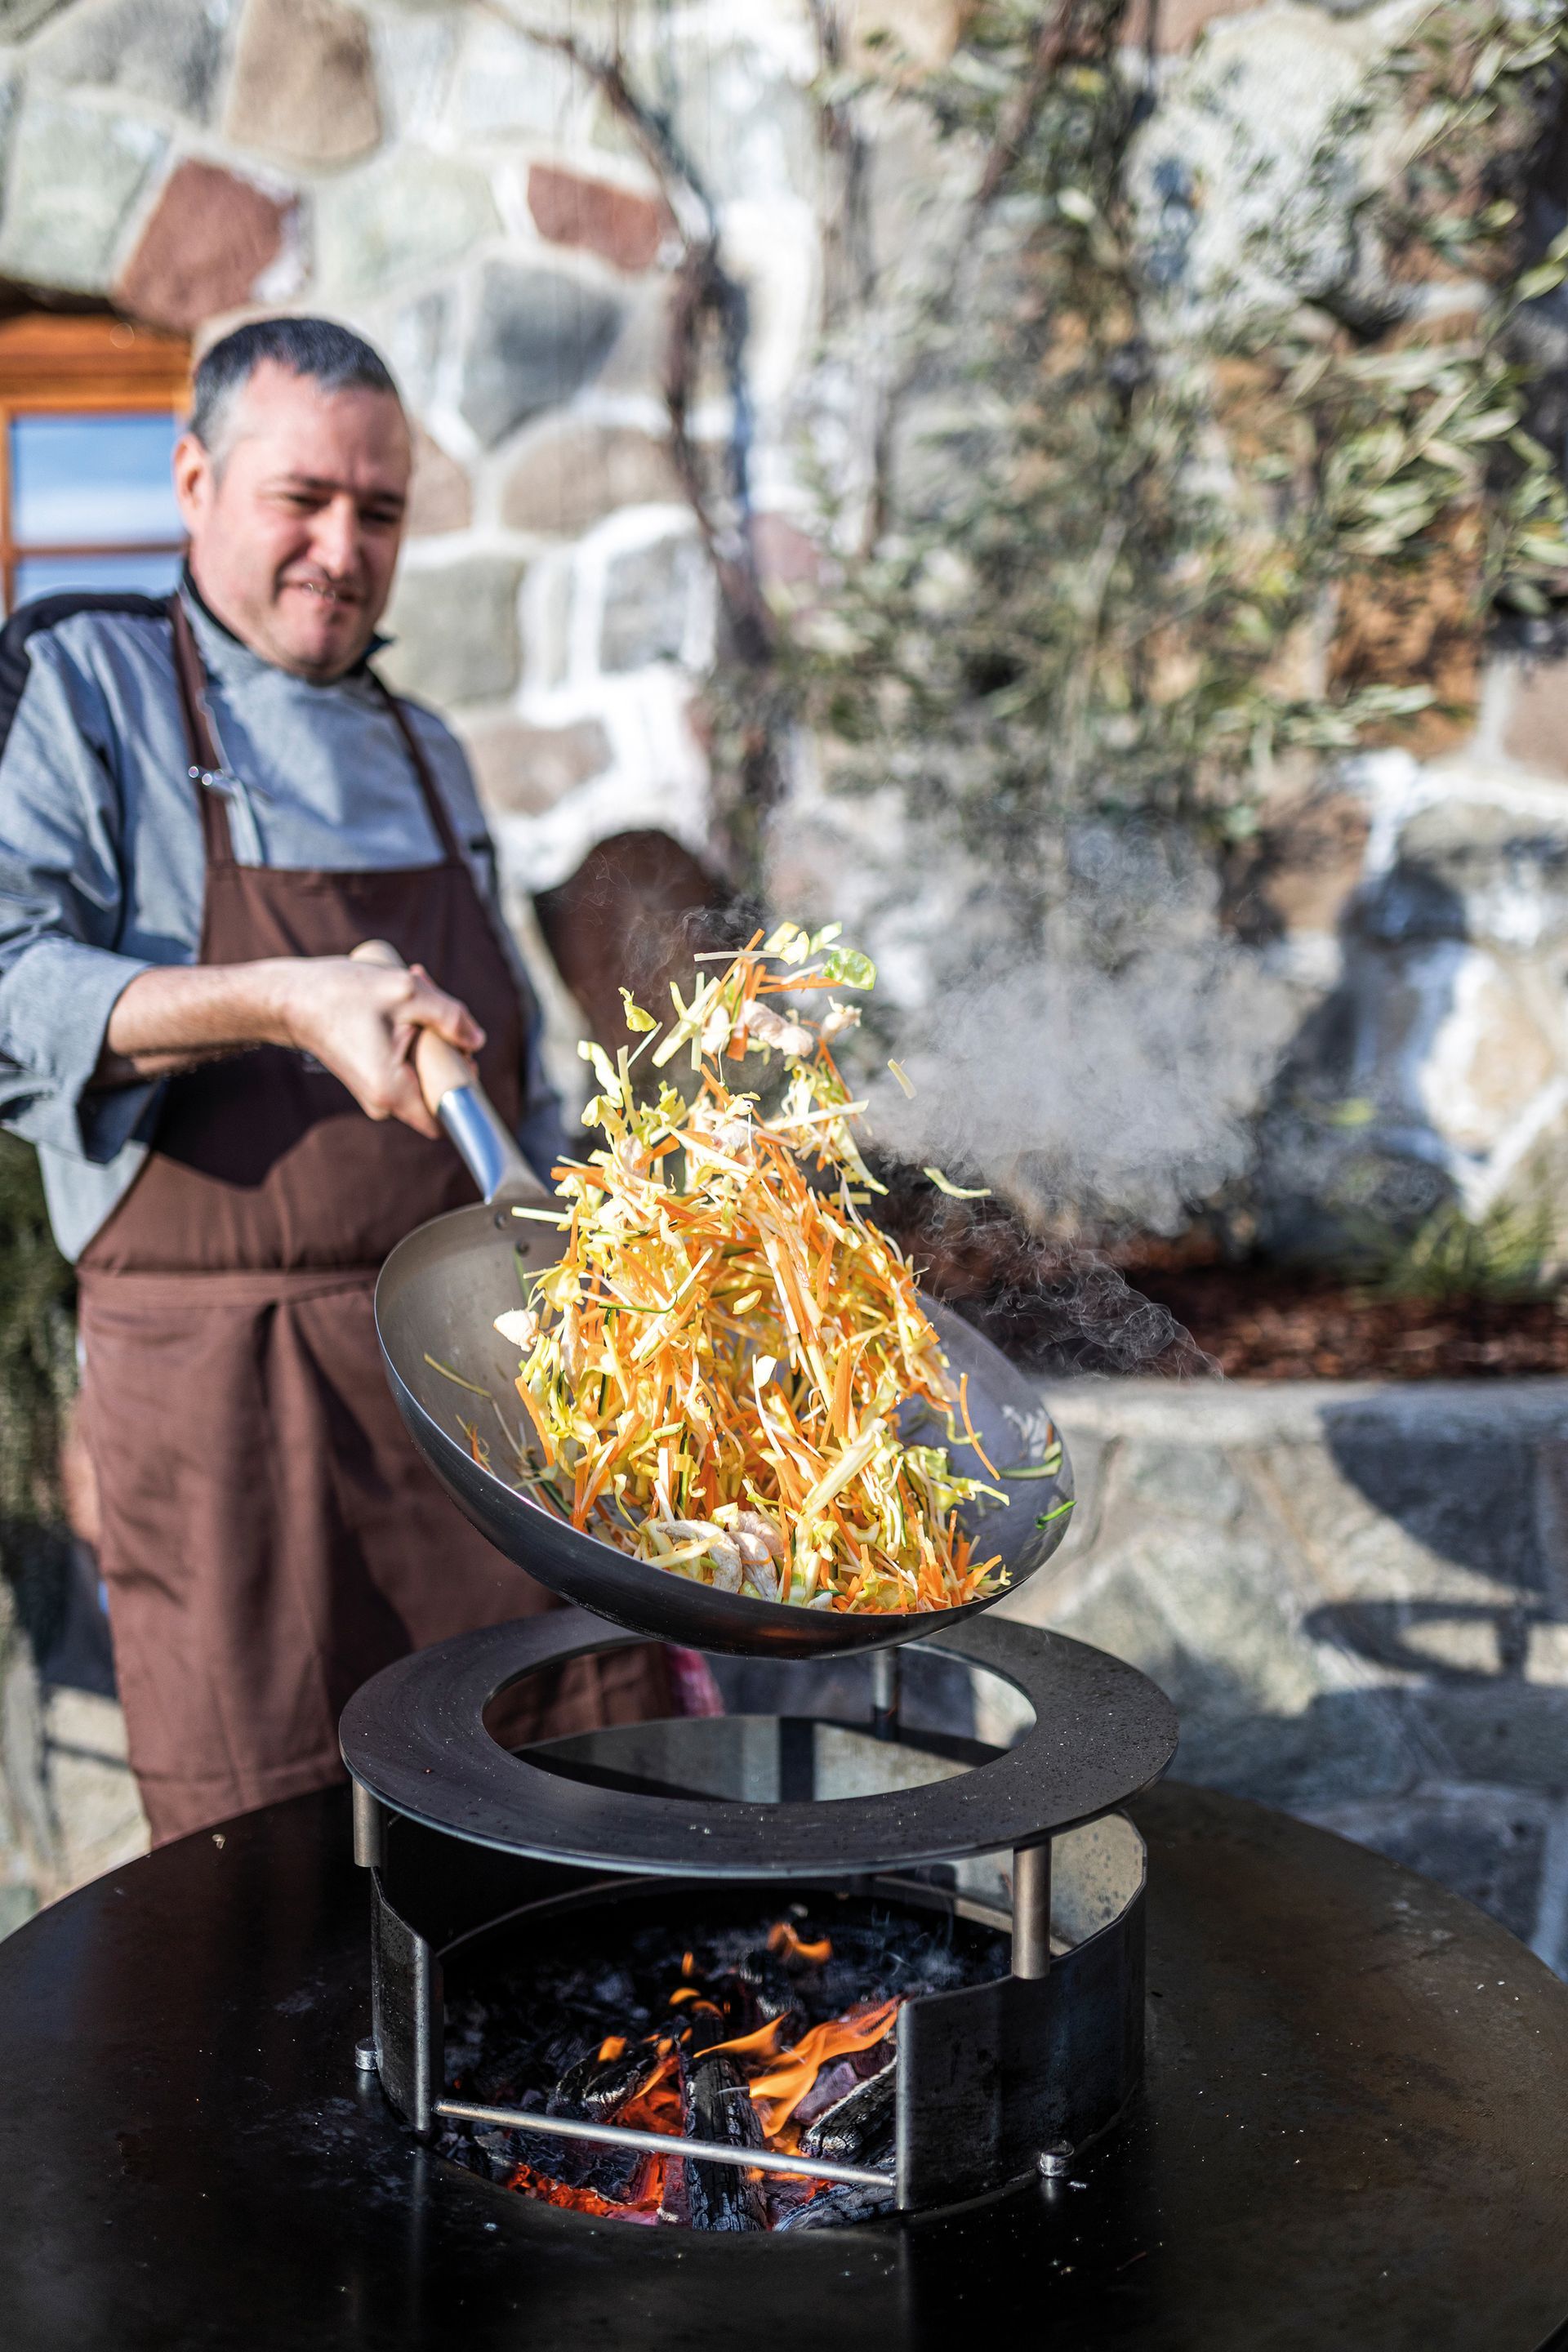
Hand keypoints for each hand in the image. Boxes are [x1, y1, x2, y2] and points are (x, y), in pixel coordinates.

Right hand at [100, 955, 485, 1139]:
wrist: (291, 997)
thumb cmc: (341, 994)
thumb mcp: (408, 992)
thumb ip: (451, 1017)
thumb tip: (477, 1040)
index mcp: (394, 1094)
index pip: (449, 1119)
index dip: (466, 1088)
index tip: (461, 1051)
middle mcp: (385, 1105)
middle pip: (441, 1090)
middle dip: (448, 1048)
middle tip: (433, 1008)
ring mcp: (378, 1095)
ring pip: (427, 1073)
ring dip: (431, 1035)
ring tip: (416, 995)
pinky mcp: (374, 1079)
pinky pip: (410, 1066)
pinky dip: (414, 1037)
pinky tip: (404, 1004)